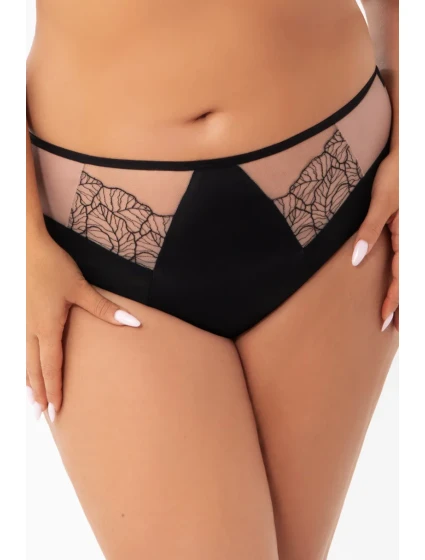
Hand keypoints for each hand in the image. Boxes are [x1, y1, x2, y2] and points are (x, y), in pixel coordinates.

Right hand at [26, 229, 141, 421]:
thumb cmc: (52, 267)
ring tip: (31, 402)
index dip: (55, 390)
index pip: (51, 368)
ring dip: (28, 383)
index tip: (57, 411)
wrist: (23, 247)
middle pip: (34, 371)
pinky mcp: (17, 315)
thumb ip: (105, 309)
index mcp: (47, 328)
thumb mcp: (80, 287)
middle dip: (39, 395)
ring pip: (23, 361)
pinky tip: (24, 369)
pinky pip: (19, 349)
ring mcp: (20, 324)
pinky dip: (22, 365)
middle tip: (42, 417)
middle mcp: (30, 331)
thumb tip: (133, 323)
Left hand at [351, 147, 398, 331]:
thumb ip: (370, 231)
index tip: (388, 320)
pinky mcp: (404, 226)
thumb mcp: (382, 202)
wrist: (408, 151)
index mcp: (409, 235)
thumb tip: (358, 259)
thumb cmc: (396, 172)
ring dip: (404, 293)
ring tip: (399, 317)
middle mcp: (412, 237)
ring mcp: (410, 233)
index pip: (403, 276)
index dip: (396, 300)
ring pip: (408, 269)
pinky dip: (402, 275)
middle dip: (403, 304)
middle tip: (395, 330)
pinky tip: (399, 283)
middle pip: (409, 277)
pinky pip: (404, 256)